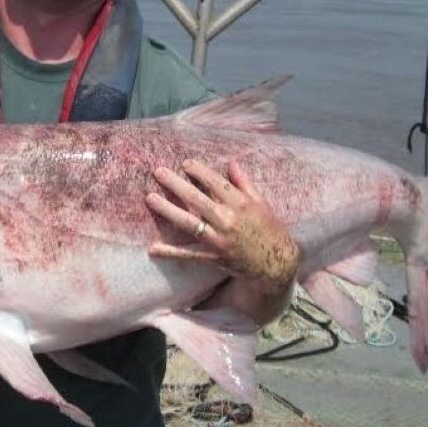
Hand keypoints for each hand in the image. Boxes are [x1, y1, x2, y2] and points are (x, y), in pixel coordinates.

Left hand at [145, 159, 298, 288]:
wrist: (277, 263)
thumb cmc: (270, 230)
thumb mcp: (261, 203)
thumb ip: (244, 183)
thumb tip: (231, 163)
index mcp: (241, 203)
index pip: (215, 182)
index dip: (198, 171)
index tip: (184, 163)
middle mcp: (228, 219)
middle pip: (197, 198)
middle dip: (176, 184)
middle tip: (158, 172)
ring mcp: (219, 239)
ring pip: (189, 222)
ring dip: (168, 210)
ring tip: (150, 198)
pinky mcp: (214, 257)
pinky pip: (189, 254)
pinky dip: (171, 252)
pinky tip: (154, 248)